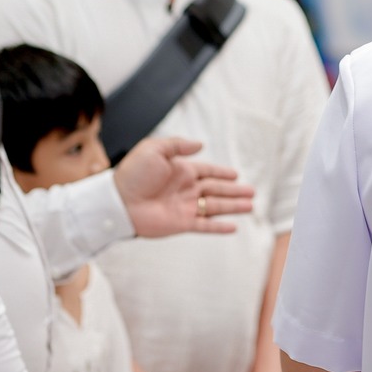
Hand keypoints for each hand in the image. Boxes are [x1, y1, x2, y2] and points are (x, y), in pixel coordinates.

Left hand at [115, 134, 254, 237]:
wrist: (118, 201)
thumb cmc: (133, 173)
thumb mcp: (154, 149)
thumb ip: (178, 146)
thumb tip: (201, 145)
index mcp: (180, 171)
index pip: (207, 171)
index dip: (222, 173)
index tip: (236, 175)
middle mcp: (185, 189)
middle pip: (216, 190)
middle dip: (234, 191)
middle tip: (252, 192)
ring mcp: (184, 207)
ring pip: (215, 207)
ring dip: (233, 207)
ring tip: (250, 206)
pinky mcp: (181, 223)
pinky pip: (205, 225)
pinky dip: (219, 227)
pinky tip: (234, 227)